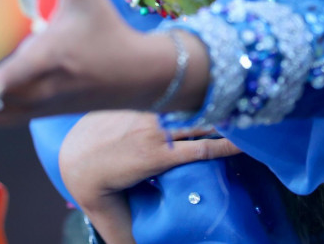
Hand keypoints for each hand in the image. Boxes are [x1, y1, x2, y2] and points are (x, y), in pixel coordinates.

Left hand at [60, 111, 240, 243]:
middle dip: (228, 118)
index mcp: (155, 154)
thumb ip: (126, 237)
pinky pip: (174, 98)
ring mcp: (148, 112)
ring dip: (213, 103)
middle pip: (203, 120)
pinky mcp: (142, 104)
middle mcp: (156, 129)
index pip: (204, 147)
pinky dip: (193, 96)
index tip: (251, 145)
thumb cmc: (94, 186)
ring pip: (190, 103)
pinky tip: (207, 93)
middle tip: (253, 117)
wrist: (70, 152)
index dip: (230, 146)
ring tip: (237, 101)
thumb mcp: (111, 213)